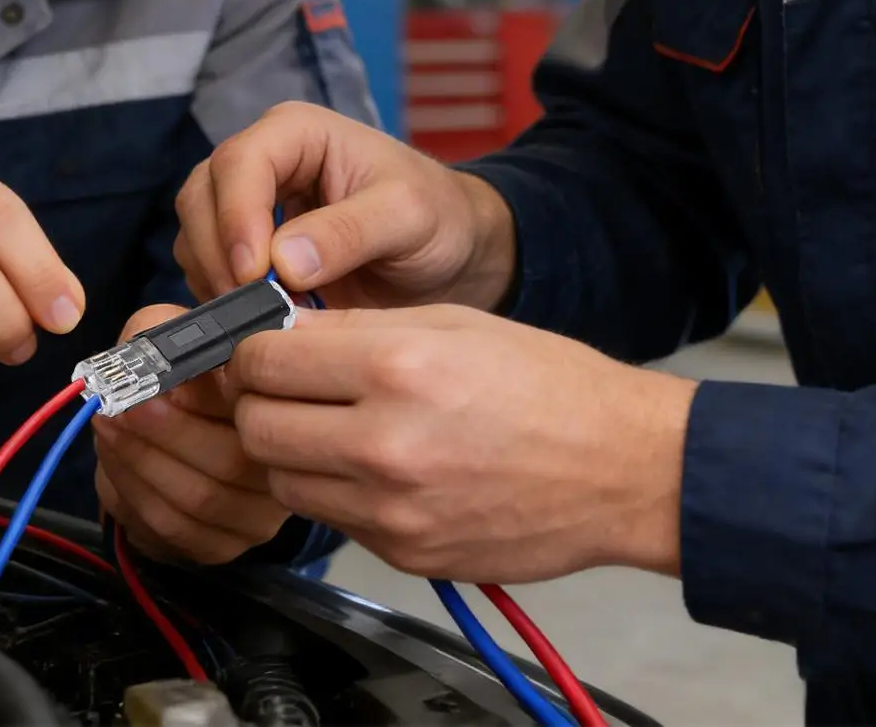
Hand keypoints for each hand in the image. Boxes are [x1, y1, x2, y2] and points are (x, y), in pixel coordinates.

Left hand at [93, 304, 290, 564]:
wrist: (172, 433)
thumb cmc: (176, 375)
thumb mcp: (168, 332)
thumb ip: (160, 335)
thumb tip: (148, 365)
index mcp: (281, 401)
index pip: (254, 405)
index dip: (202, 398)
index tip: (152, 383)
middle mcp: (282, 462)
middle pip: (228, 460)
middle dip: (164, 435)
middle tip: (117, 409)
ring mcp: (257, 513)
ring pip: (198, 499)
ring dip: (140, 463)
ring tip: (107, 429)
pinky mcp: (223, 545)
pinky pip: (174, 528)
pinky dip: (135, 493)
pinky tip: (115, 462)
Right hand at [174, 102, 515, 310]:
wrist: (451, 254)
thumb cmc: (438, 218)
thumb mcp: (408, 217)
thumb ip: (349, 232)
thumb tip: (283, 262)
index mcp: (298, 133)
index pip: (240, 162)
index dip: (236, 216)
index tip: (254, 275)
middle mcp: (264, 160)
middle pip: (202, 195)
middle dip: (219, 255)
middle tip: (252, 310)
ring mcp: (249, 203)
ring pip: (196, 234)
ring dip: (216, 281)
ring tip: (264, 321)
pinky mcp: (246, 247)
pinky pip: (209, 268)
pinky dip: (223, 299)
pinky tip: (262, 325)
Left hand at [228, 306, 695, 583]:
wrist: (620, 468)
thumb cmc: (545, 382)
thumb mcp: (451, 322)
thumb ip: (356, 329)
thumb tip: (281, 331)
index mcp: (396, 365)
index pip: (264, 360)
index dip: (255, 349)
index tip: (267, 346)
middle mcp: (385, 441)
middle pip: (256, 426)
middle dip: (258, 401)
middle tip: (285, 386)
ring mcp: (393, 509)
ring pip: (280, 480)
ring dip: (286, 451)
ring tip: (325, 426)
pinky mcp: (405, 553)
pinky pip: (330, 518)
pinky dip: (331, 491)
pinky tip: (367, 465)